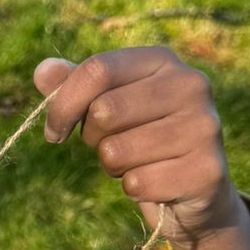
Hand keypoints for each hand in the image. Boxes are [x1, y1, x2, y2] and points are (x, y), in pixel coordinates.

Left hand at [33, 47, 249, 249]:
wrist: (194, 188)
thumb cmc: (142, 137)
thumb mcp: (107, 105)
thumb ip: (74, 86)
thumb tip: (43, 71)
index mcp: (163, 60)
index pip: (98, 69)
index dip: (63, 103)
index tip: (54, 131)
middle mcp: (191, 85)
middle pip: (104, 111)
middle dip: (92, 138)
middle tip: (111, 145)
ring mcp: (204, 127)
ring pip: (116, 151)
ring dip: (114, 166)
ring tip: (138, 161)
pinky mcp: (206, 170)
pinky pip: (137, 184)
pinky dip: (134, 189)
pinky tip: (156, 182)